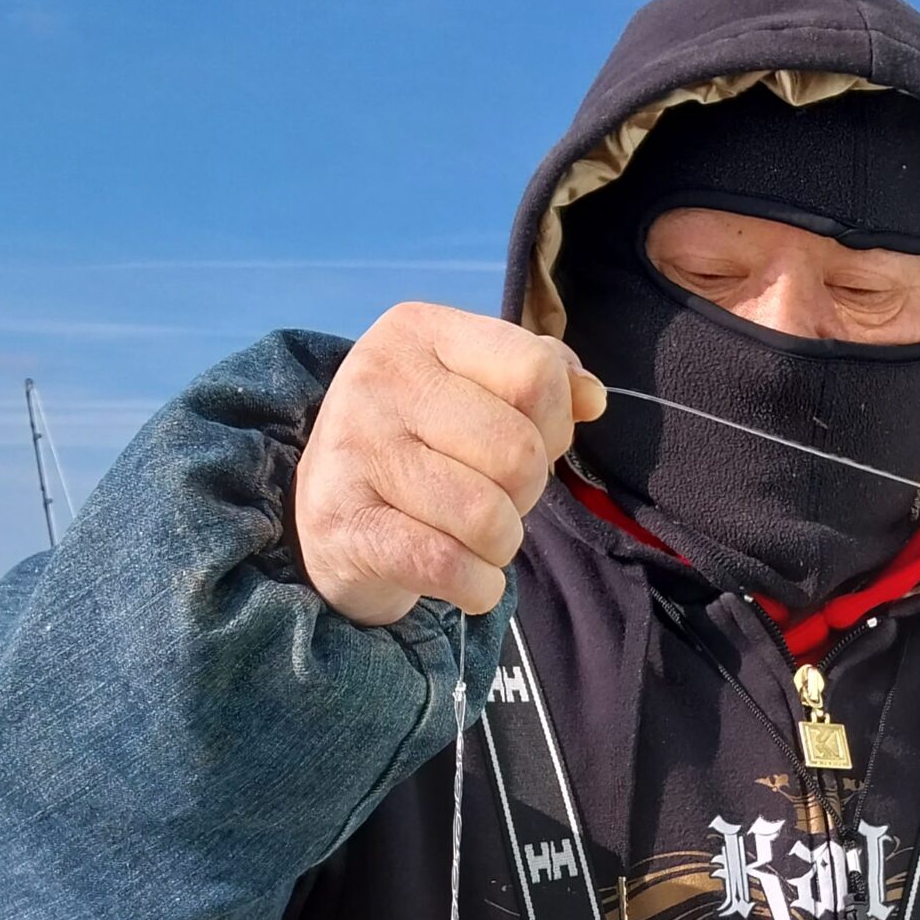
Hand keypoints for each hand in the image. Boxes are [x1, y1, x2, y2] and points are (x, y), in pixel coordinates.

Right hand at [293, 304, 606, 626]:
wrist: (327, 518)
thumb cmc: (420, 448)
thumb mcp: (474, 392)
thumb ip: (540, 380)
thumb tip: (592, 398)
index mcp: (419, 331)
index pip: (535, 372)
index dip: (555, 425)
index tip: (531, 444)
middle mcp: (378, 378)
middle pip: (519, 453)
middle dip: (526, 495)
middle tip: (494, 500)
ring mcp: (355, 449)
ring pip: (488, 517)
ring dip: (500, 547)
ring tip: (474, 540)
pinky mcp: (343, 523)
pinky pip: (449, 566)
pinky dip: (477, 588)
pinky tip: (464, 578)